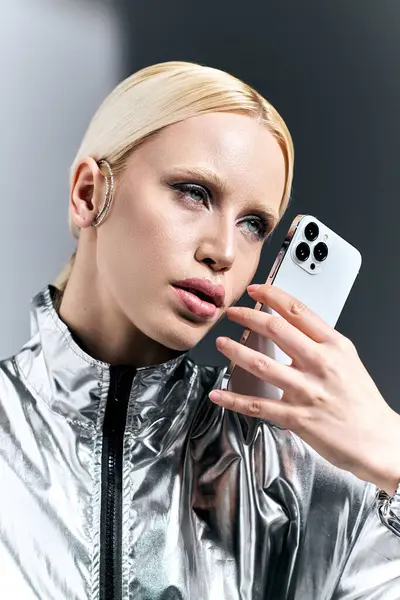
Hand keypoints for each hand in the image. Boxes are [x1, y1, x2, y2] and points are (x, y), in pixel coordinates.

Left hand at [209, 283, 399, 494]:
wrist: (377, 439)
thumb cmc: (362, 401)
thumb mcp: (348, 359)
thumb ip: (321, 342)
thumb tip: (293, 326)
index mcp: (334, 346)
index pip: (298, 311)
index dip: (272, 296)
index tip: (256, 291)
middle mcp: (319, 364)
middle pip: (276, 330)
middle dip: (248, 317)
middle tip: (233, 312)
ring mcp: (306, 391)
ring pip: (261, 364)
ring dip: (236, 351)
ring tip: (222, 343)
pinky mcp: (296, 417)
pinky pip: (258, 406)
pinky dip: (234, 400)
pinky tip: (219, 394)